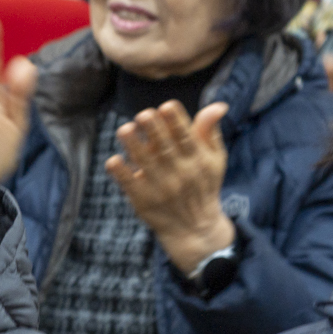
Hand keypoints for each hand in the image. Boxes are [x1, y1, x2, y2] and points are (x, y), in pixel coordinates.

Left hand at [107, 100, 234, 274]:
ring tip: (124, 130)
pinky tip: (114, 160)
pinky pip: (130, 185)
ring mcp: (161, 189)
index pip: (187, 138)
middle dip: (154, 131)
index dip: (176, 122)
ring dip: (134, 147)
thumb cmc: (203, 184)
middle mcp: (180, 174)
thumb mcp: (214, 159)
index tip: (166, 106)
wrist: (194, 229)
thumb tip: (218, 105)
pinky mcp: (143, 201)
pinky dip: (122, 174)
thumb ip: (210, 131)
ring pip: (145, 164)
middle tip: (143, 115)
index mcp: (197, 160)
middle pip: (165, 149)